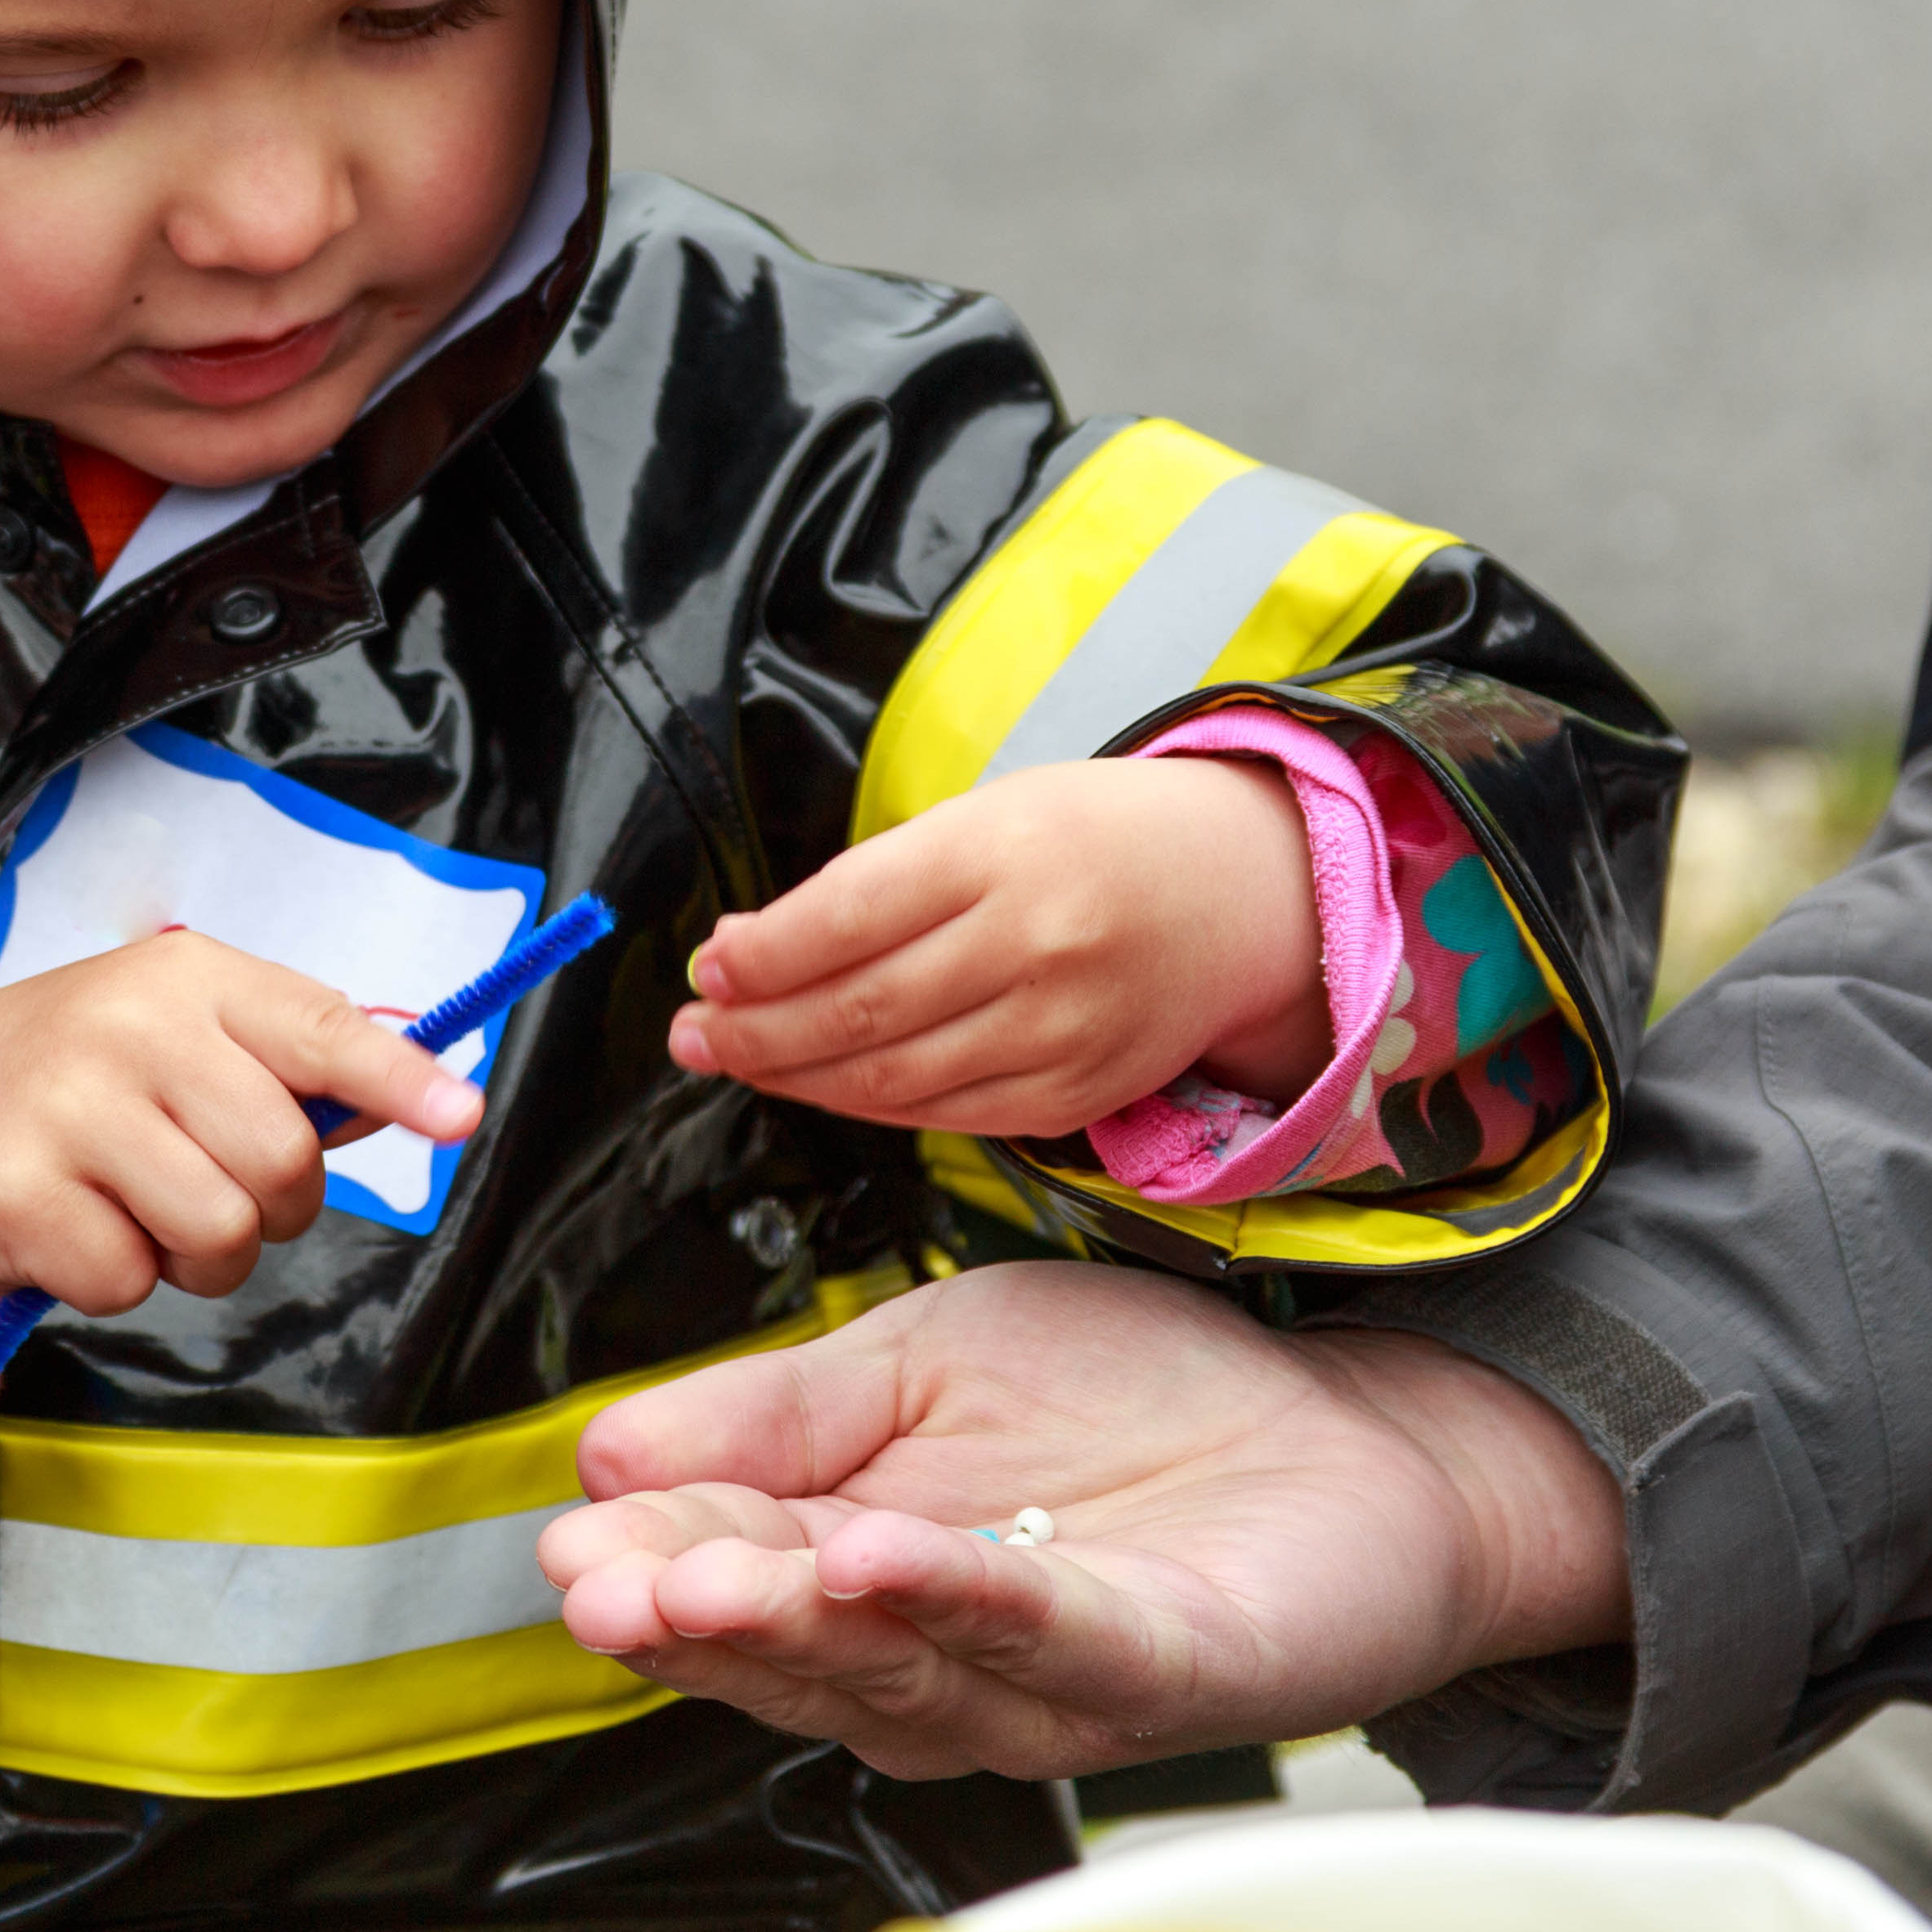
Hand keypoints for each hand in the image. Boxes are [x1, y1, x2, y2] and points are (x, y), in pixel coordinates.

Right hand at [0, 929, 484, 1406]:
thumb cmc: (78, 1073)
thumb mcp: (179, 1031)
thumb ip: (288, 1066)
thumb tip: (421, 1100)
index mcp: (190, 980)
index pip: (319, 1028)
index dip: (398, 1078)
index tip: (462, 1116)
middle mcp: (129, 1029)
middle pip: (282, 1161)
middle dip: (272, 1205)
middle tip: (213, 1187)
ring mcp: (67, 1110)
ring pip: (217, 1232)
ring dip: (198, 1254)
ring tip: (142, 1211)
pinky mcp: (16, 1196)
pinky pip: (129, 1281)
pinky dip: (117, 1278)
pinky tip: (75, 1228)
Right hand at [537, 1262, 1627, 1778]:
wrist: (1344, 1421)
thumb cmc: (1136, 1397)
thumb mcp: (921, 1358)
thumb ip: (776, 1408)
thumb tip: (613, 1445)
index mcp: (856, 1559)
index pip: (720, 1570)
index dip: (642, 1559)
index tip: (573, 1534)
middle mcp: (937, 1647)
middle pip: (790, 1647)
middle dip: (690, 1613)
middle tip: (607, 1584)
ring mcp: (1045, 1677)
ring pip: (896, 1669)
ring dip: (795, 1621)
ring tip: (713, 1572)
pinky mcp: (1160, 1667)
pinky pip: (1049, 1643)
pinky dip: (962, 1604)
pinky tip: (887, 1557)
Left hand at [668, 755, 1331, 1136]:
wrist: (1238, 895)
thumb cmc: (1093, 842)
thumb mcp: (988, 817)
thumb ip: (877, 881)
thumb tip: (752, 948)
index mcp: (1002, 853)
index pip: (849, 916)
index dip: (763, 956)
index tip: (707, 968)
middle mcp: (1034, 946)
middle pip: (860, 1008)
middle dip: (756, 1029)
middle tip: (692, 1032)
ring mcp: (1060, 1030)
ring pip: (893, 1078)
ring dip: (796, 1076)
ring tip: (734, 1059)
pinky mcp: (1075, 1094)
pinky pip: (947, 1114)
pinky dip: (871, 1106)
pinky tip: (823, 1085)